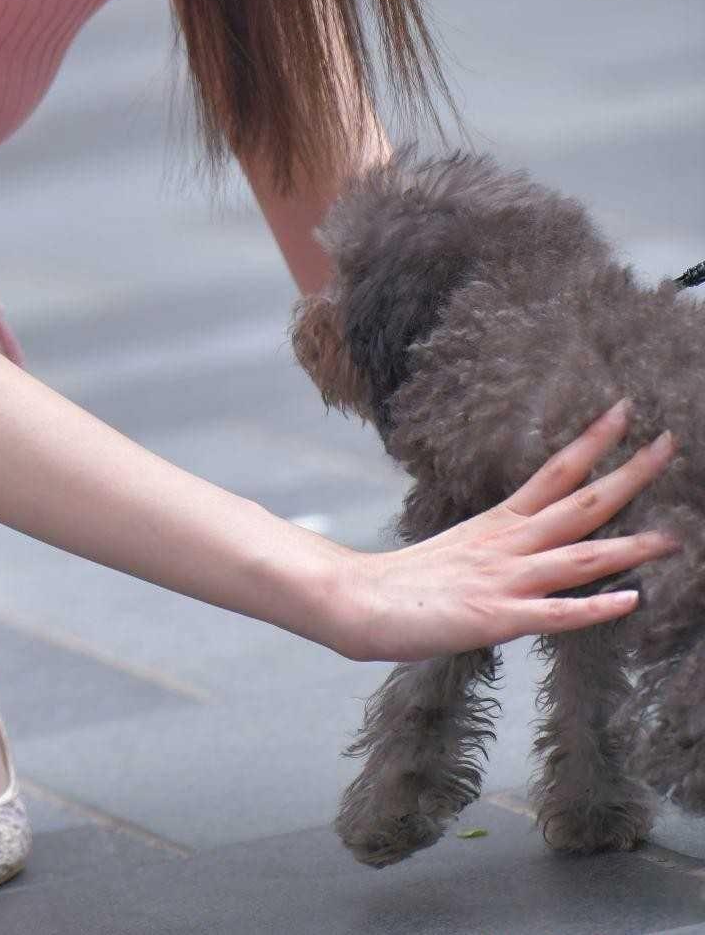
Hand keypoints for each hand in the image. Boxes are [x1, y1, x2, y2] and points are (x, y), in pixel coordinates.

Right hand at [330, 400, 681, 662]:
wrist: (358, 600)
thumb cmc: (407, 580)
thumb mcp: (461, 550)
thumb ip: (501, 548)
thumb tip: (531, 546)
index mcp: (499, 522)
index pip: (555, 471)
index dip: (592, 442)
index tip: (625, 412)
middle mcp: (508, 543)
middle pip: (579, 503)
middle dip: (628, 475)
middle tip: (668, 444)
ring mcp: (504, 580)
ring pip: (578, 556)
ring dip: (630, 546)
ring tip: (675, 536)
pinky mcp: (496, 618)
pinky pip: (555, 614)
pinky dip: (596, 607)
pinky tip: (632, 602)